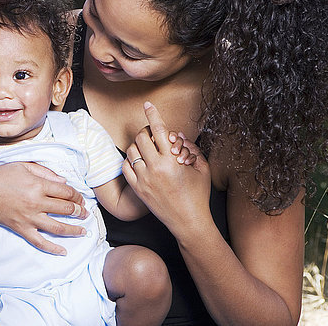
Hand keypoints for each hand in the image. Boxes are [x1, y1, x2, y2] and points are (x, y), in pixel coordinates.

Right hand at [0, 162, 87, 254]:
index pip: (66, 192)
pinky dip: (52, 248)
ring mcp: (29, 218)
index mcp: (38, 185)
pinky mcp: (21, 228)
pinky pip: (39, 242)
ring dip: (74, 230)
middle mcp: (36, 202)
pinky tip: (63, 252)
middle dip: (79, 211)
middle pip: (66, 209)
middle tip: (85, 213)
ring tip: (83, 231)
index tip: (80, 197)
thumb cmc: (0, 176)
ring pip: (57, 227)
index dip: (77, 195)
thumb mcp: (23, 166)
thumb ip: (45, 173)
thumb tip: (64, 181)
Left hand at [122, 102, 211, 237]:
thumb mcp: (202, 168)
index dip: (153, 114)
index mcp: (172, 161)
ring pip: (131, 151)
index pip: (158, 130)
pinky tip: (139, 161)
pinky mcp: (137, 189)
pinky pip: (126, 167)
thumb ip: (191, 148)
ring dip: (138, 146)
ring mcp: (143, 179)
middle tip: (152, 135)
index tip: (148, 104)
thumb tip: (175, 135)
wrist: (188, 222)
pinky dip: (130, 160)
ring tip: (148, 149)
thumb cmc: (198, 195)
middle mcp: (155, 168)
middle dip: (146, 132)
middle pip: (141, 137)